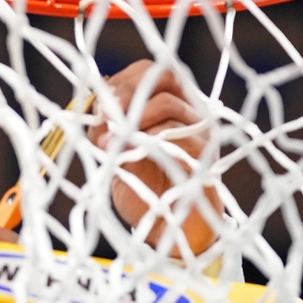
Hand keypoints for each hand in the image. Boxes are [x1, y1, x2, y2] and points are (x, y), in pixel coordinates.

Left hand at [89, 59, 222, 255]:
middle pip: (165, 76)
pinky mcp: (205, 154)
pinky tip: (126, 155)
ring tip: (106, 145)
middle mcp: (190, 111)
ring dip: (131, 121)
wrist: (169, 231)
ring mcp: (201, 131)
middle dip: (127, 92)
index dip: (121, 83)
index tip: (98, 106)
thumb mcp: (118, 155)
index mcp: (170, 105)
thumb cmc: (145, 190)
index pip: (150, 72)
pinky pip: (178, 135)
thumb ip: (109, 130)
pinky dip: (147, 141)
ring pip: (169, 104)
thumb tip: (97, 106)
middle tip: (103, 116)